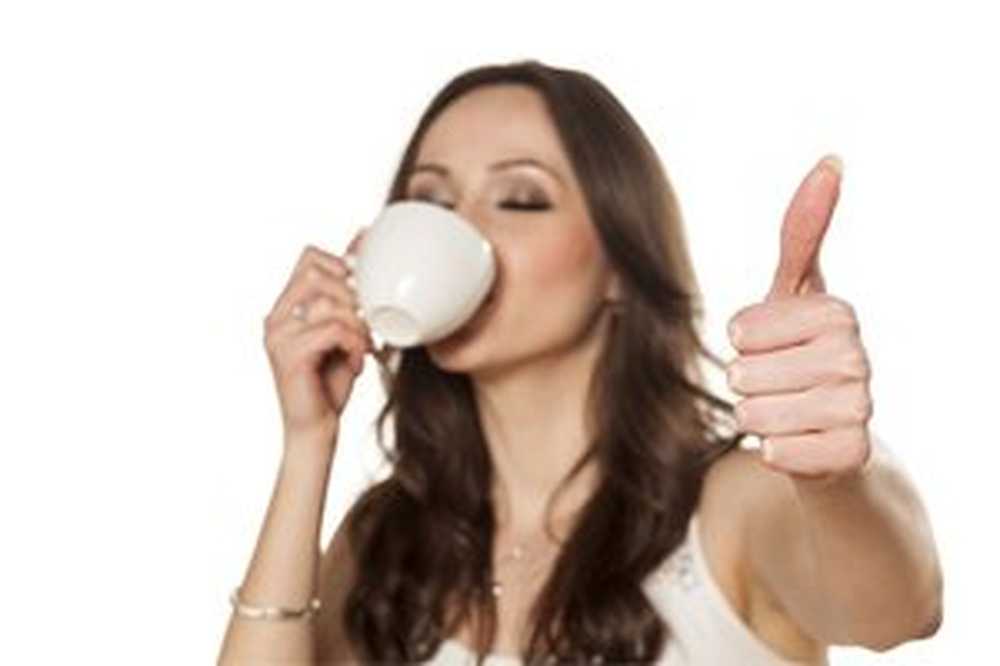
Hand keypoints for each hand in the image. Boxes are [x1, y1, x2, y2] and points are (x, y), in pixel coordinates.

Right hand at [263, 227, 374, 449]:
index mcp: (285, 308)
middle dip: (353, 296)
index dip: (342, 265)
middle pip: (318, 273)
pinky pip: (333, 329)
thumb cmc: (331, 382)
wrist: (317, 430)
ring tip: (364, 347)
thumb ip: (349, 299)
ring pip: (329, 302)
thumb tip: (364, 249)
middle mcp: (276, 318)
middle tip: (367, 325)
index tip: (364, 294)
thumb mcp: (346, 332)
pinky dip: (354, 344)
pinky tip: (356, 362)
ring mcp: (278, 336)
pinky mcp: (290, 355)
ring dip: (358, 325)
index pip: (310, 258)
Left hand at [725, 155, 872, 481]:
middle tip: (769, 382)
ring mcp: (861, 409)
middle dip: (742, 382)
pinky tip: (792, 443)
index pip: (745, 329)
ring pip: (757, 416)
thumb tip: (831, 160)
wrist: (825, 434)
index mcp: (839, 313)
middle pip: (747, 373)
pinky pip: (780, 454)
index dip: (739, 341)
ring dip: (753, 417)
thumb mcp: (792, 293)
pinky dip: (772, 452)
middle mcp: (858, 358)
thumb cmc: (797, 355)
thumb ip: (802, 232)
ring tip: (779, 411)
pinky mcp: (853, 455)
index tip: (760, 342)